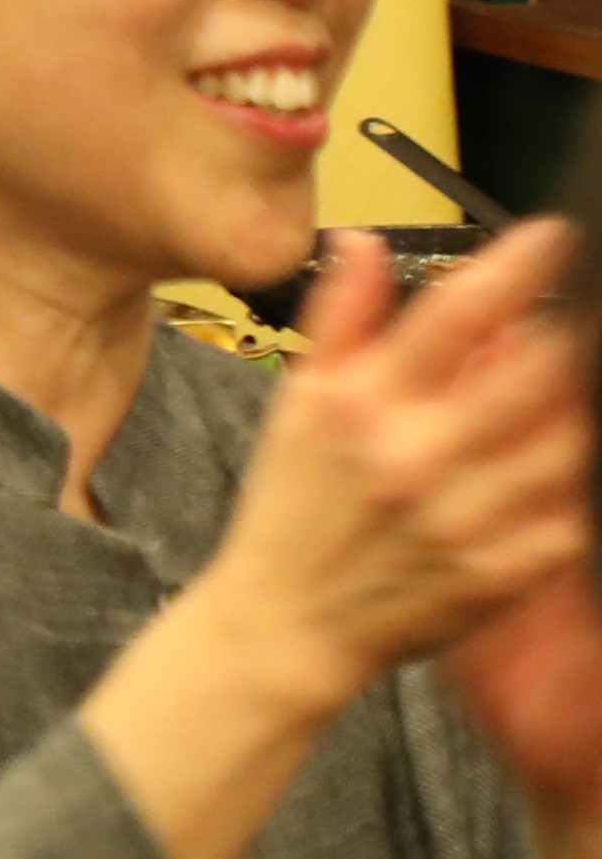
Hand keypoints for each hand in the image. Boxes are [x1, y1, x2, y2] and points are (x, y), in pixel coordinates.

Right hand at [203, 222, 592, 706]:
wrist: (287, 623)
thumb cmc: (292, 506)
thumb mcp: (297, 400)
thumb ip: (341, 317)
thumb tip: (366, 241)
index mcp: (361, 404)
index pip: (456, 314)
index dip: (517, 267)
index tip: (552, 236)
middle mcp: (417, 456)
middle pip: (536, 372)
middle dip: (566, 335)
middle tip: (567, 325)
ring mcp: (466, 520)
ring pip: (566, 441)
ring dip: (571, 407)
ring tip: (552, 399)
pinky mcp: (500, 574)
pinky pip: (569, 515)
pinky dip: (569, 487)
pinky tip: (544, 472)